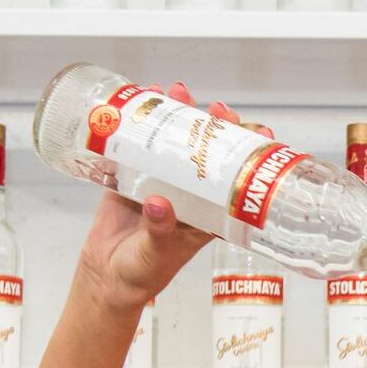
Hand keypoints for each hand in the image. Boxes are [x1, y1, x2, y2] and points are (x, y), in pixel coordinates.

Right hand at [72, 82, 275, 314]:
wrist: (106, 277)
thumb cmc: (142, 273)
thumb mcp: (155, 253)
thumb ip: (159, 230)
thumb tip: (159, 203)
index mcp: (208, 214)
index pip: (237, 179)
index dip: (250, 156)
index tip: (260, 133)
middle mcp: (189, 194)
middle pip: (208, 153)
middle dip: (214, 126)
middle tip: (216, 107)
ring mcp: (161, 182)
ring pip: (176, 142)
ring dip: (179, 114)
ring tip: (178, 90)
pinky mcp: (131, 176)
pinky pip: (139, 143)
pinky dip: (141, 120)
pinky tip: (142, 96)